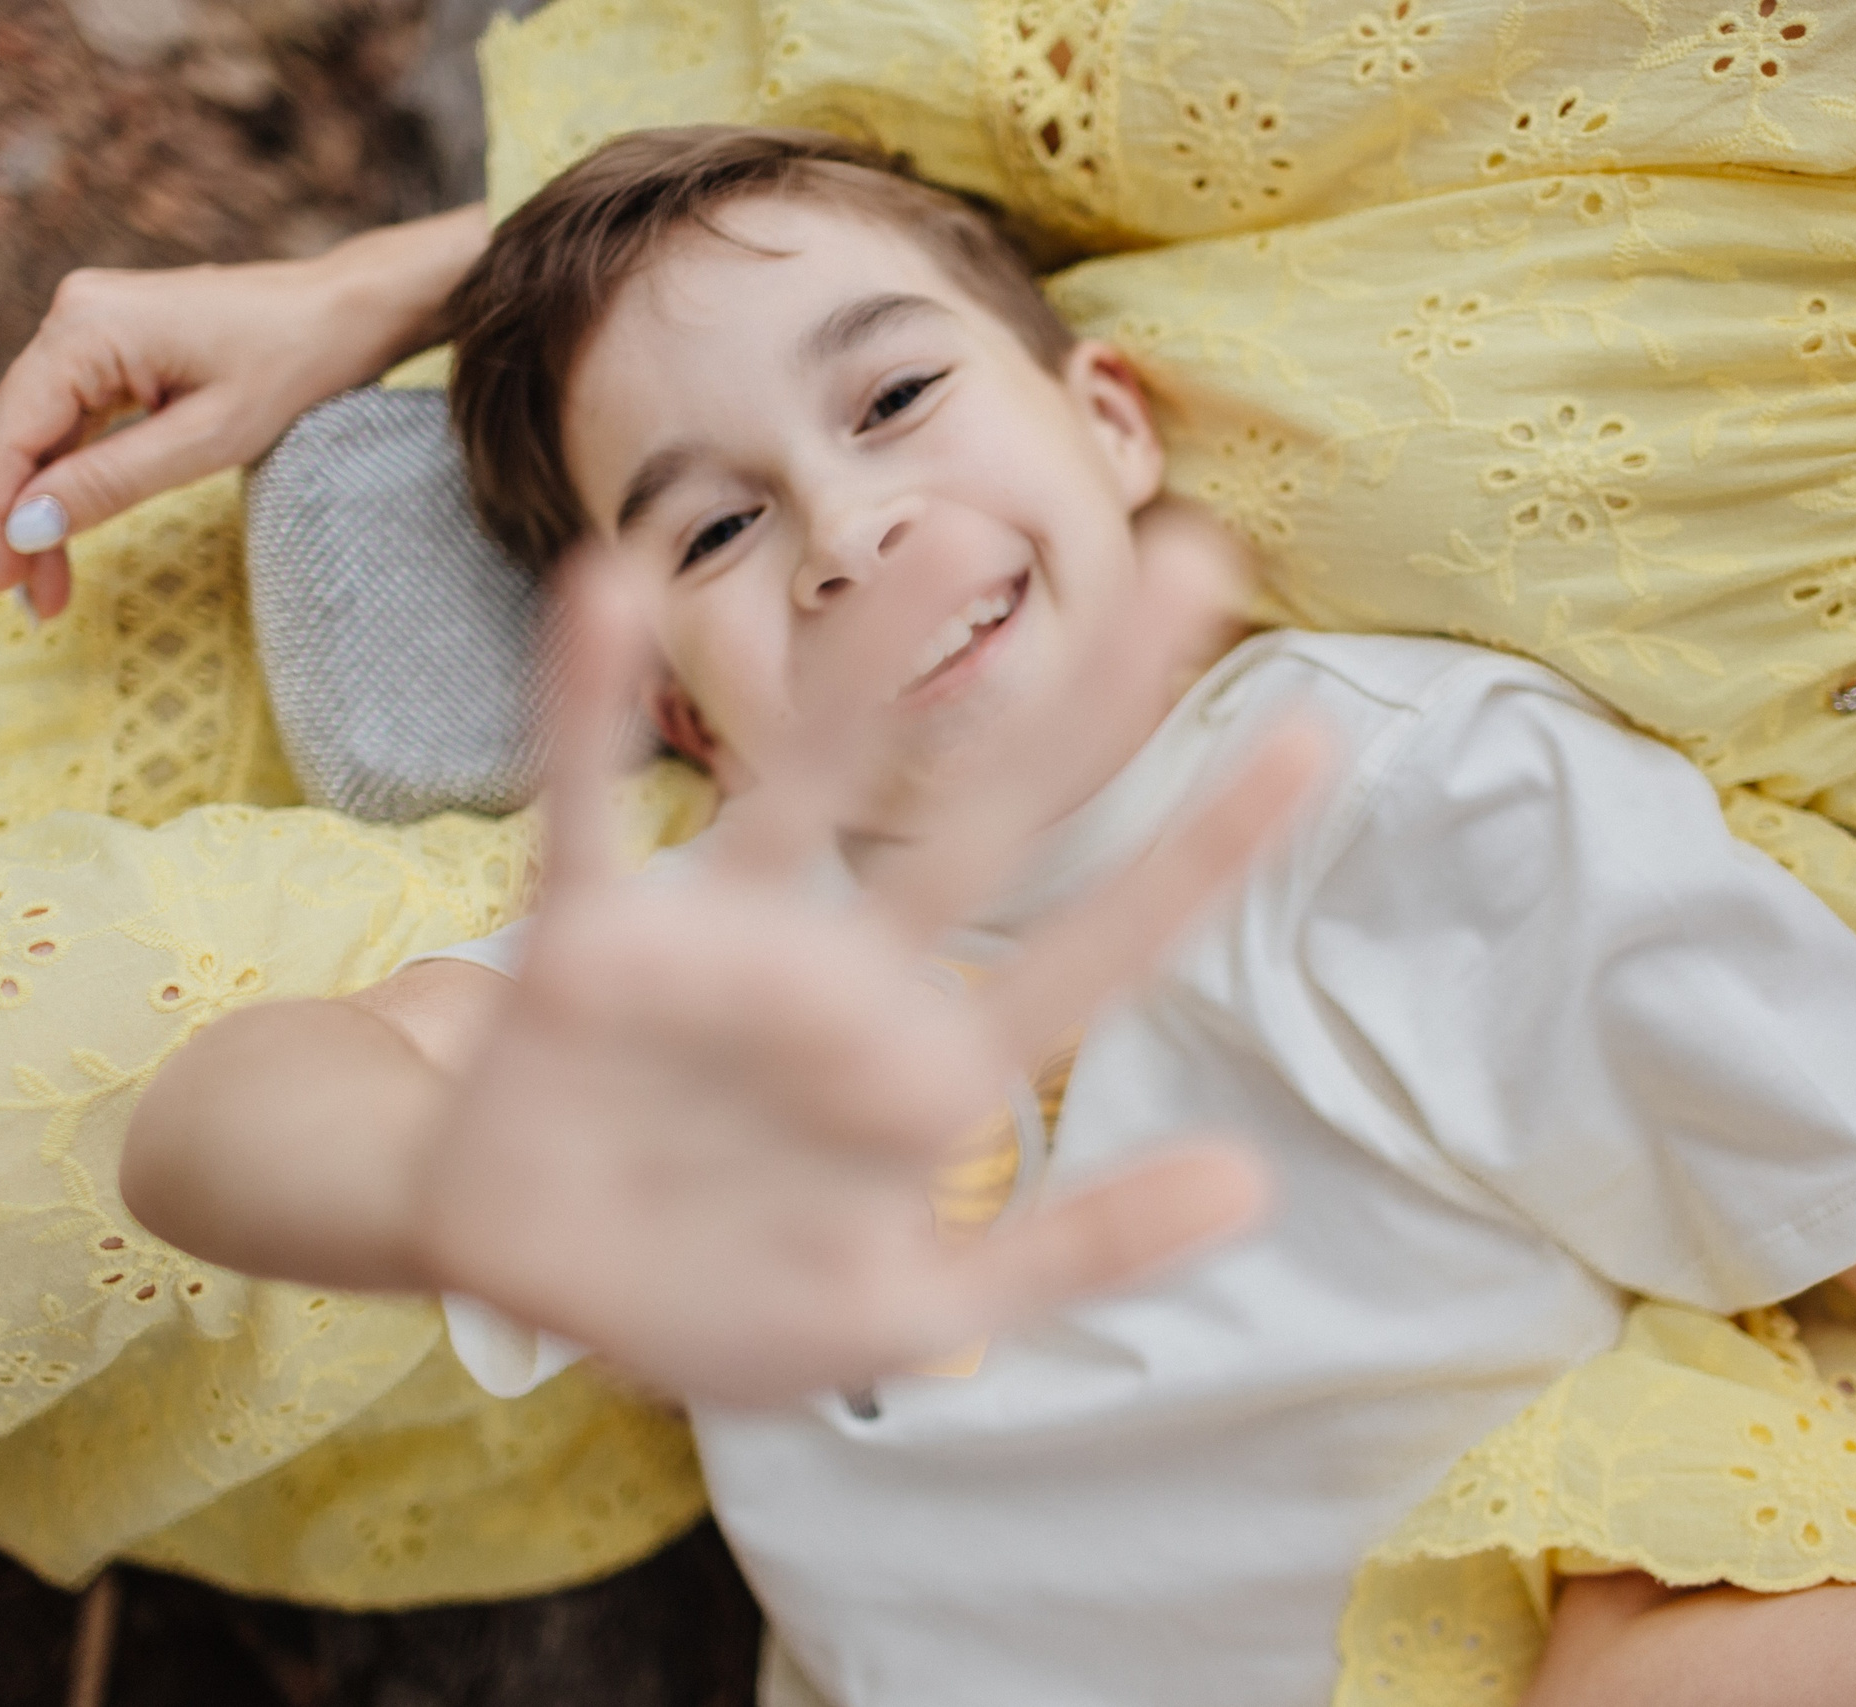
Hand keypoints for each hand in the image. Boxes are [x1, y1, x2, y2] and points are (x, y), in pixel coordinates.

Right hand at [0, 203, 489, 616]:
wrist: (351, 311)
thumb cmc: (296, 367)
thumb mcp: (209, 440)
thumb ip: (112, 482)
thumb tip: (26, 528)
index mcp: (87, 326)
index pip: (12, 434)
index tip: (4, 590)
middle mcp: (75, 314)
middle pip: (19, 433)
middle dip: (18, 522)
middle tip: (31, 606)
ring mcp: (92, 323)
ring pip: (43, 429)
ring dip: (42, 504)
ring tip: (50, 586)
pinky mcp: (115, 341)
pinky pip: (76, 415)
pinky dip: (73, 472)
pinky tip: (71, 524)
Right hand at [412, 559, 1327, 1405]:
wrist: (541, 1287)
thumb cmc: (736, 1296)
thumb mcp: (915, 1307)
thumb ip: (1074, 1249)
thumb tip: (1251, 1180)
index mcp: (933, 1068)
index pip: (1100, 949)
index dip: (1200, 851)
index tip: (1314, 739)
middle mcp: (847, 977)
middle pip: (991, 817)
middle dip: (1091, 699)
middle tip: (1199, 558)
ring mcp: (723, 946)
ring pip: (810, 780)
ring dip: (870, 666)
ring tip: (954, 545)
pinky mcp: (592, 942)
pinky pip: (590, 813)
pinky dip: (587, 709)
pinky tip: (610, 590)